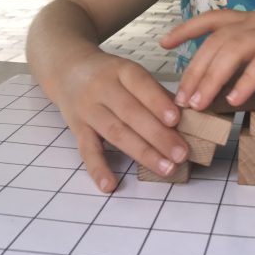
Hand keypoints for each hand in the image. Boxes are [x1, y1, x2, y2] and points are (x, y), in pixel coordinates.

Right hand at [53, 51, 187, 192]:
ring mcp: (88, 109)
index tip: (177, 120)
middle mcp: (102, 88)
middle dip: (158, 134)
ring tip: (166, 168)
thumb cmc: (110, 74)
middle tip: (181, 153)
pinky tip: (110, 185)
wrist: (66, 69)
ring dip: (142, 152)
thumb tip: (187, 117)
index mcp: (122, 70)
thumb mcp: (130, 73)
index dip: (158, 102)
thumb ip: (156, 93)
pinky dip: (98, 168)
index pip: (141, 84)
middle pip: (131, 113)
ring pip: (115, 132)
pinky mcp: (77, 128)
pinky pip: (87, 150)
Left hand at [161, 0, 254, 109]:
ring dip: (211, 79)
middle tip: (180, 98)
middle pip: (215, 42)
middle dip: (194, 70)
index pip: (213, 19)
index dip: (187, 29)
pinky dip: (247, 81)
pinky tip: (235, 100)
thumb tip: (251, 70)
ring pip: (232, 51)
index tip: (164, 41)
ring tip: (198, 104)